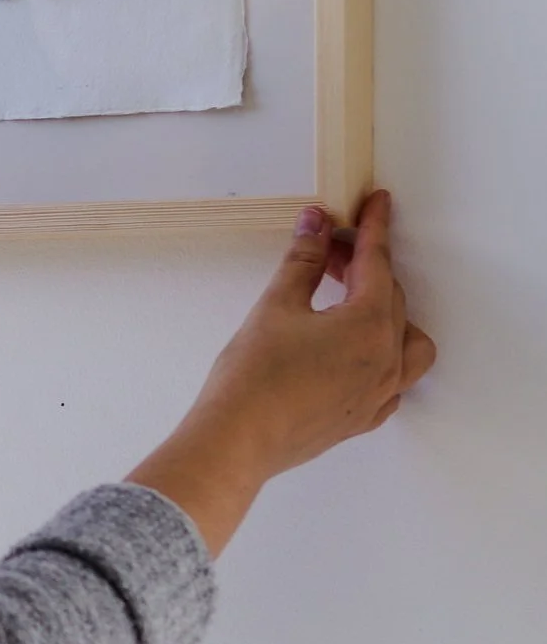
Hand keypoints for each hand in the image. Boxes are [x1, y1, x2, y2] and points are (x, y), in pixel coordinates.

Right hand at [128, 192, 435, 555]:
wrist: (237, 441)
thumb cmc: (253, 377)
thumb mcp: (277, 305)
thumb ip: (304, 260)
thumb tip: (316, 223)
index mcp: (369, 326)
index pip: (378, 263)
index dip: (375, 227)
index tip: (377, 203)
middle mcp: (386, 361)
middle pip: (390, 297)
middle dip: (363, 266)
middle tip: (328, 248)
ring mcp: (379, 394)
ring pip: (407, 342)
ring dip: (387, 312)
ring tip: (349, 300)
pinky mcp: (363, 418)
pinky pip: (395, 381)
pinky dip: (384, 355)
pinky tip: (350, 348)